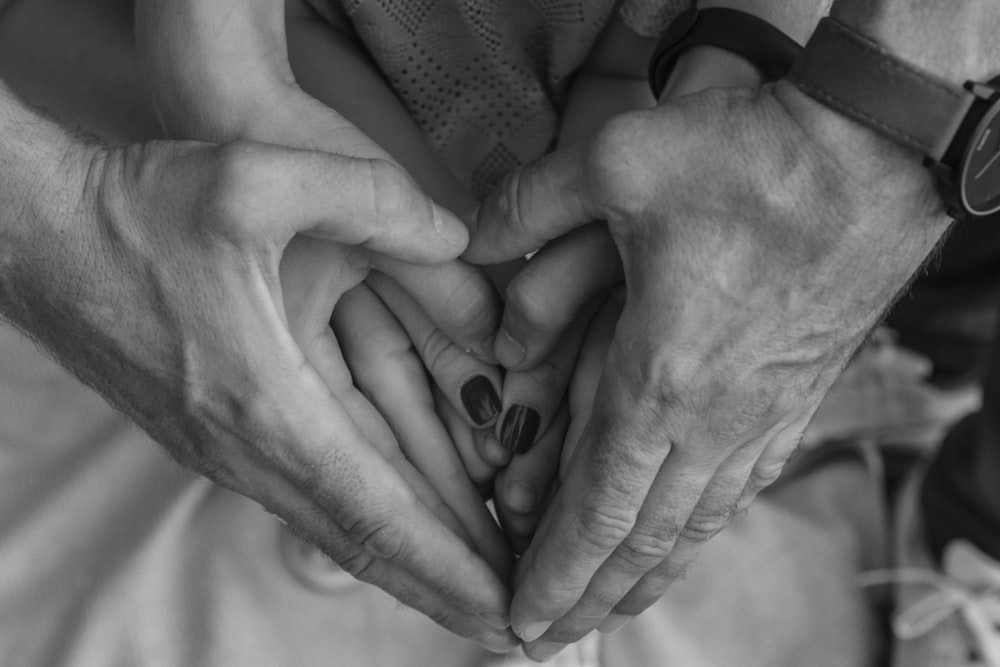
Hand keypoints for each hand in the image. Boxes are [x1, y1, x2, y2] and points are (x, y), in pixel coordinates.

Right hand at [2, 127, 514, 648]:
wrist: (31, 234)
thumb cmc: (132, 210)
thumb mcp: (256, 180)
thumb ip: (372, 198)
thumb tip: (460, 236)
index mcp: (269, 405)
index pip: (383, 511)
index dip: (455, 563)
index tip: (510, 607)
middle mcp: (249, 449)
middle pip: (369, 543)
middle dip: (448, 586)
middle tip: (517, 624)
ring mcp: (230, 450)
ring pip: (342, 527)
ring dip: (414, 564)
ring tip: (477, 589)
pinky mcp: (219, 433)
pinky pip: (314, 498)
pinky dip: (371, 525)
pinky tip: (404, 528)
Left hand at [466, 83, 947, 657]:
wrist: (879, 152)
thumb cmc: (755, 157)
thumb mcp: (616, 160)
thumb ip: (529, 202)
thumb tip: (467, 235)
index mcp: (661, 378)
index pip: (595, 507)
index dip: (554, 570)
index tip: (519, 618)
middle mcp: (714, 418)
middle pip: (642, 538)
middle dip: (589, 597)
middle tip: (546, 639)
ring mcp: (762, 414)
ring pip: (695, 523)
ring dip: (646, 576)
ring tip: (611, 610)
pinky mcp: (796, 396)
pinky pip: (739, 487)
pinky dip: (699, 529)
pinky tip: (685, 539)